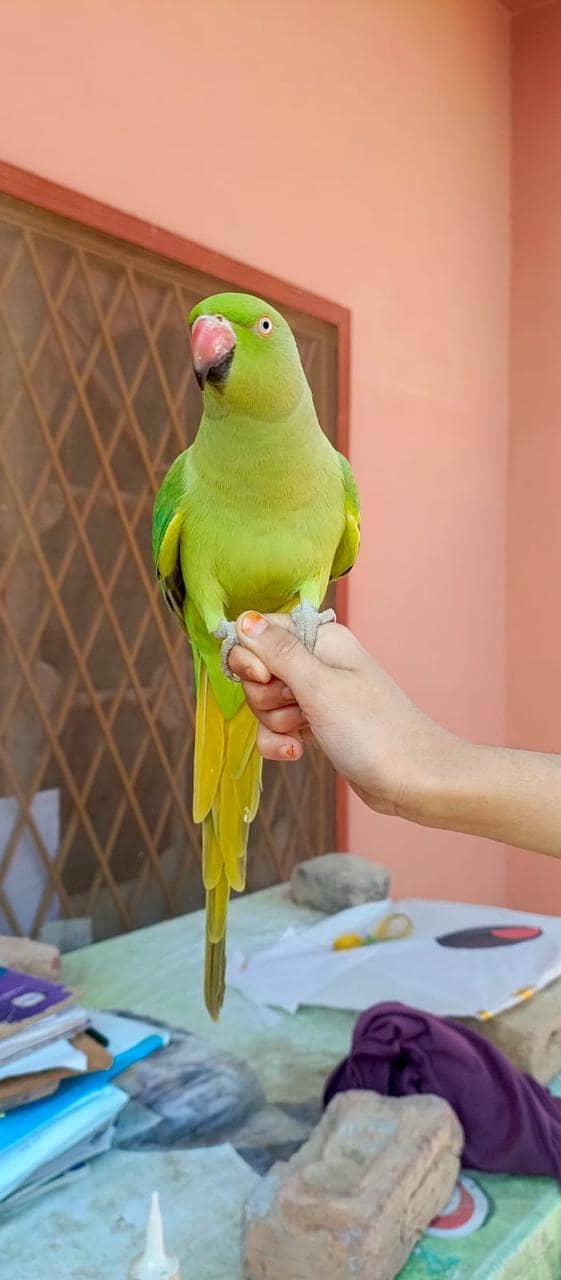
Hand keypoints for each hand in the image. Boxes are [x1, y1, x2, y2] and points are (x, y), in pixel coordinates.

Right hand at [228, 612, 452, 819]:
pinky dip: (281, 742)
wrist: (412, 780)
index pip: (261, 631)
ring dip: (276, 723)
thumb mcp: (319, 686)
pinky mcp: (315, 725)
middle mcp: (317, 662)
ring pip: (265, 703)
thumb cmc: (373, 729)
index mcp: (322, 639)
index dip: (252, 656)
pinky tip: (298, 752)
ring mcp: (316, 695)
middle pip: (258, 670)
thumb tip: (244, 618)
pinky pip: (278, 728)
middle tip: (296, 707)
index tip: (263, 677)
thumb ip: (278, 652)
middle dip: (266, 696)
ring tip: (306, 732)